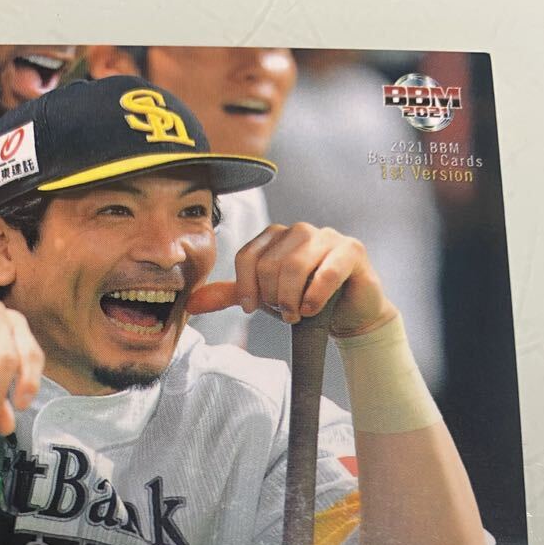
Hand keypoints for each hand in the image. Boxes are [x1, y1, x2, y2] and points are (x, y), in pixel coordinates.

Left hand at [187, 223, 396, 336]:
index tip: (254, 309)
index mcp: (275, 236)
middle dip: (272, 297)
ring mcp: (327, 237)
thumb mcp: (264, 297)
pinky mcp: (351, 250)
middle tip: (283, 312)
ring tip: (297, 313)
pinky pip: (326, 272)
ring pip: (295, 266)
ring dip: (291, 299)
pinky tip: (313, 309)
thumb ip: (232, 295)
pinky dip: (315, 297)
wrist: (347, 312)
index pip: (247, 257)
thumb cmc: (304, 298)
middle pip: (270, 264)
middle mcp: (300, 231)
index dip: (246, 287)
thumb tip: (192, 304)